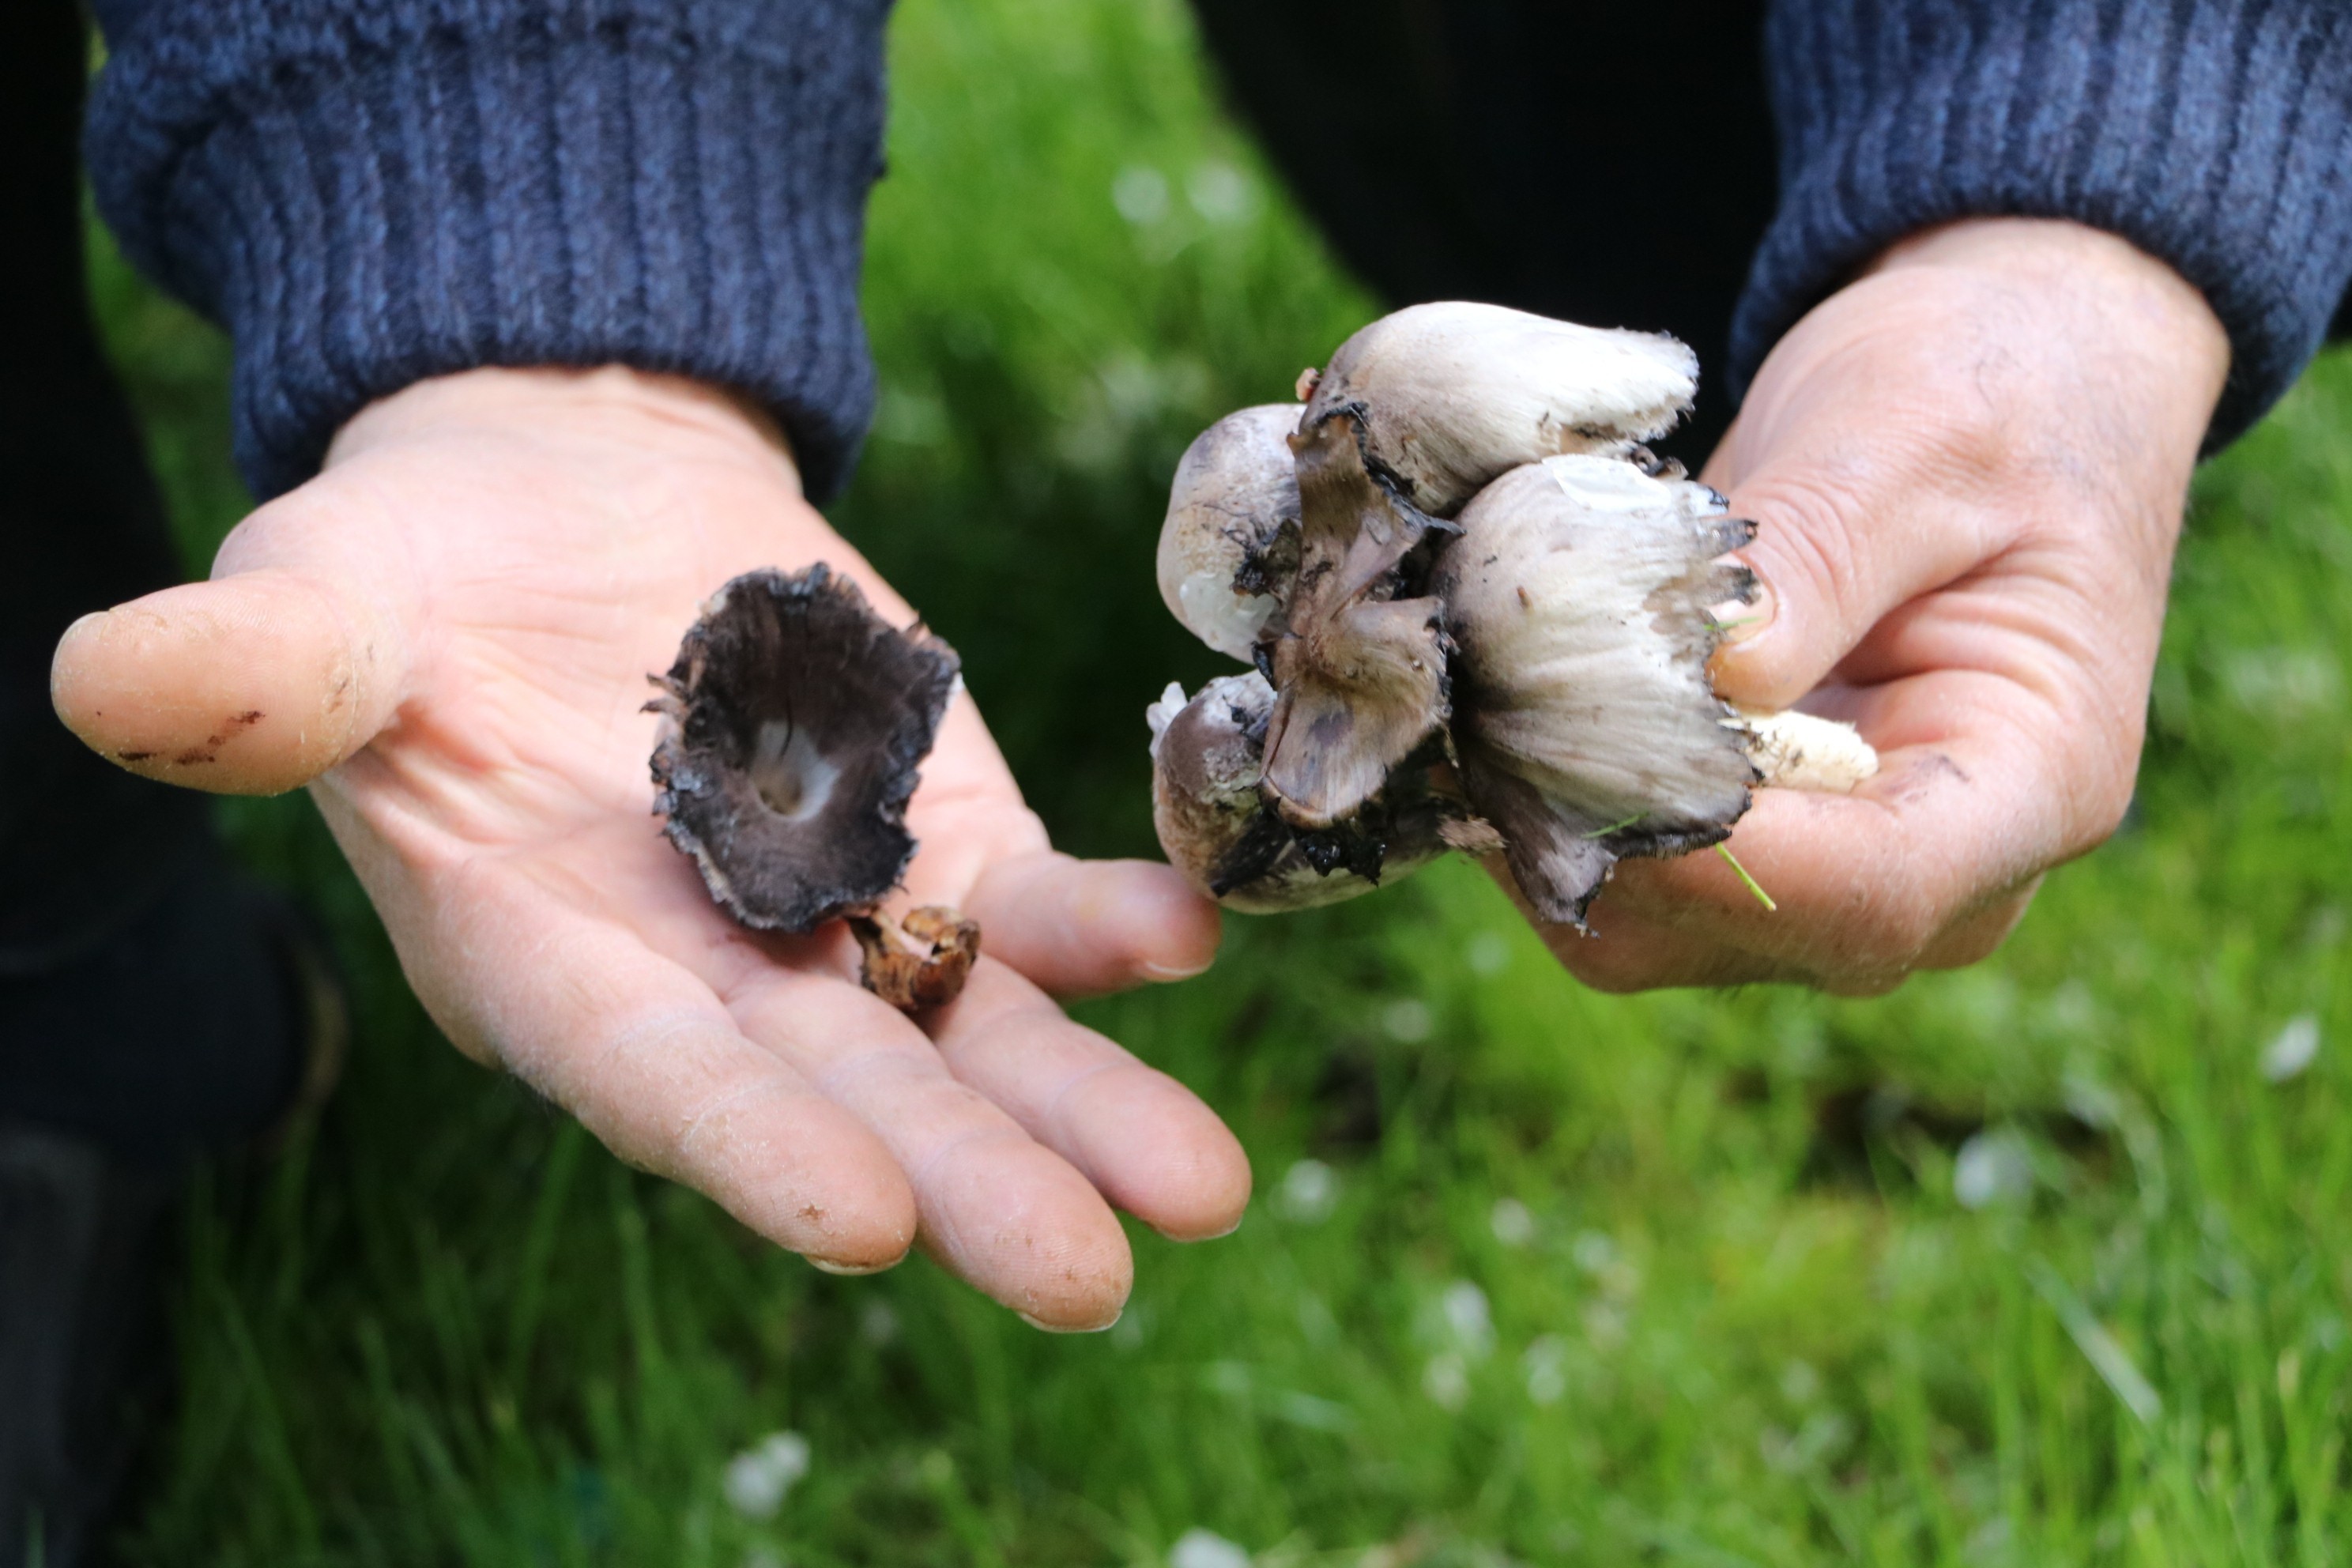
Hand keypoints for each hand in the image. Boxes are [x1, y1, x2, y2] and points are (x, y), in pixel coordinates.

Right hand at [51, 366, 1247, 1328]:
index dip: (746, 1151)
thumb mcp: (322, 610)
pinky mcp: (939, 839)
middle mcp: (709, 985)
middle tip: (1089, 1277)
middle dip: (963, 1185)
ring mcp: (842, 922)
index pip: (649, 1080)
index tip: (859, 1226)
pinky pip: (1032, 904)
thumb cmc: (413, 584)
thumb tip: (121, 678)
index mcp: (544, 968)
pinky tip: (1192, 934)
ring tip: (1204, 1192)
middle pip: (845, 1099)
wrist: (569, 501)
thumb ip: (260, 670)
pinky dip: (1110, 925)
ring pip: (971, 1038)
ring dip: (1083, 1109)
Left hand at [1521, 218, 2229, 993]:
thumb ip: (1821, 557)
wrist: (1987, 383)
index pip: (1874, 893)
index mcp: (2035, 781)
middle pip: (1739, 929)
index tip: (1588, 759)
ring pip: (1647, 919)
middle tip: (1480, 697)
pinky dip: (1538, 794)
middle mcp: (1938, 870)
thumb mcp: (1914, 439)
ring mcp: (1830, 867)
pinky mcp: (1739, 840)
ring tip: (1474, 681)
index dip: (1719, 860)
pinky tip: (1490, 691)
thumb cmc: (1982, 399)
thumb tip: (1717, 677)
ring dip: (1545, 816)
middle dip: (1599, 829)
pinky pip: (1615, 864)